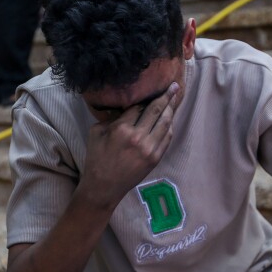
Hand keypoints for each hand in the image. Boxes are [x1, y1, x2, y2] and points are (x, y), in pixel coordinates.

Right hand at [80, 83, 178, 207]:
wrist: (104, 186)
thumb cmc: (96, 157)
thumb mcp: (96, 132)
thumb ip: (112, 118)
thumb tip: (126, 107)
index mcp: (122, 128)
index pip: (139, 106)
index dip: (146, 96)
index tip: (154, 87)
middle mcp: (138, 137)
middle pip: (156, 110)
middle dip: (166, 96)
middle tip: (174, 85)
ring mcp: (150, 148)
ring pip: (165, 123)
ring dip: (171, 108)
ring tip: (175, 97)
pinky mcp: (156, 158)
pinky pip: (167, 137)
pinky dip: (170, 126)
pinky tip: (170, 118)